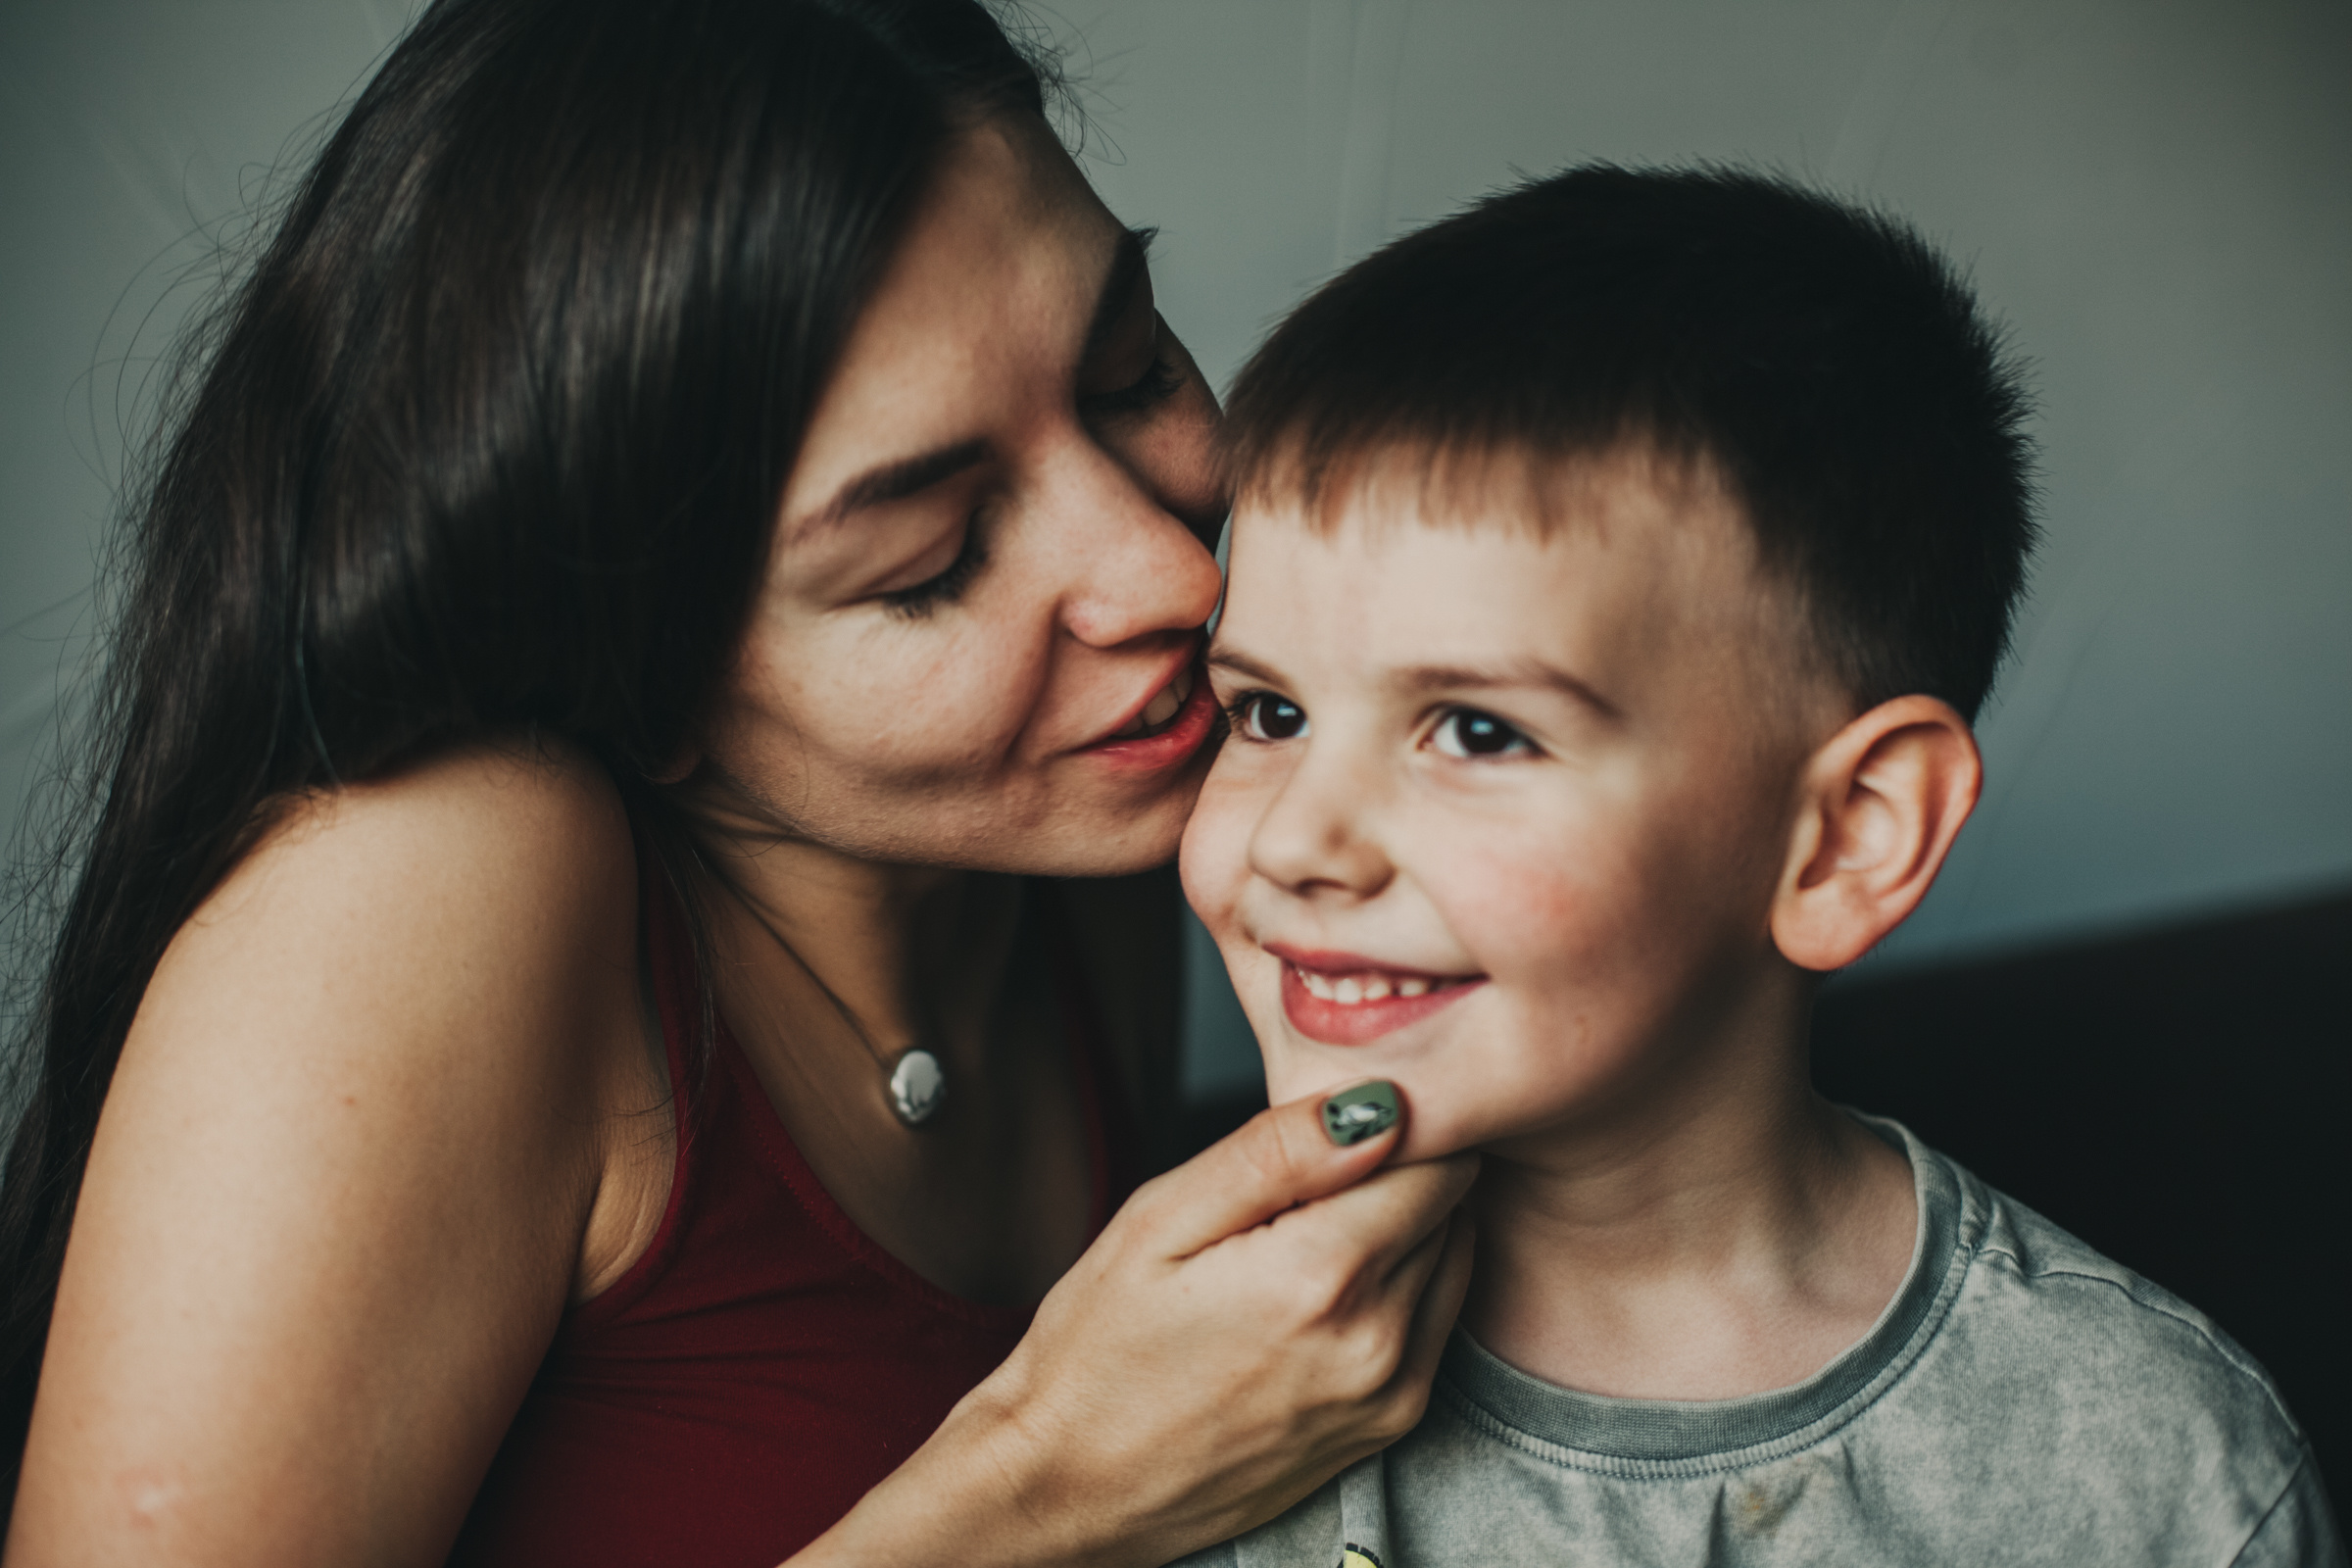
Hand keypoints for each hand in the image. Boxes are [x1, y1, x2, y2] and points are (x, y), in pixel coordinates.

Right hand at [806, 1082, 1477, 1567]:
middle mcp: (1379, 1342)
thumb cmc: (1096, 1351)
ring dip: (1407, 1223)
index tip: (1335, 1120)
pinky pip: (1438, 1319)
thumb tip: (1379, 1104)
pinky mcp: (1391, 1425)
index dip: (1393, 1117)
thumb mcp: (1158, 1221)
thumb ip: (1275, 1153)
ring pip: (1454, 1256)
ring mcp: (1393, 1393)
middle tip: (1309, 1173)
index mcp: (1322, 1277)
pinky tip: (1323, 1283)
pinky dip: (1404, 1281)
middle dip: (1399, 1167)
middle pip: (1452, 1203)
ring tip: (1308, 1227)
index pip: (1435, 1155)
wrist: (1072, 1488)